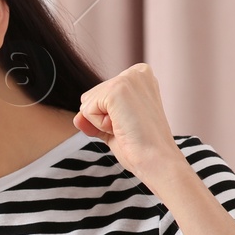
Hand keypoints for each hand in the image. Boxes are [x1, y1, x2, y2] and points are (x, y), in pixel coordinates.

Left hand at [72, 62, 184, 179]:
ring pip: (87, 103)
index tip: (133, 125)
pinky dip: (99, 126)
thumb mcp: (115, 128)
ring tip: (127, 128)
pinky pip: (86, 111)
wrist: (157, 162)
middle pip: (91, 97)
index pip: (100, 95)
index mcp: (140, 77)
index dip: (108, 118)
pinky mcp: (117, 89)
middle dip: (102, 119)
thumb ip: (95, 118)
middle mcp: (135, 72)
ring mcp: (127, 78)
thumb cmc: (142, 148)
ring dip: (100, 123)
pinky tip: (122, 128)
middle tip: (129, 128)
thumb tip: (77, 118)